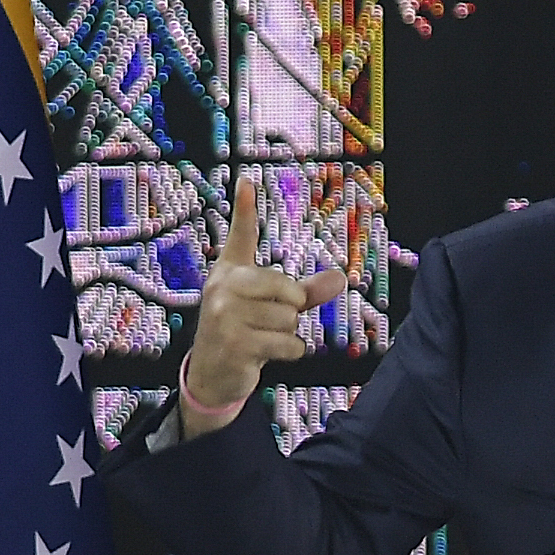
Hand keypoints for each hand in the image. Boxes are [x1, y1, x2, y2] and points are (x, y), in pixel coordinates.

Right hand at [182, 178, 345, 436]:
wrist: (213, 375)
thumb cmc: (245, 332)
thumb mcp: (272, 309)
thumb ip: (305, 292)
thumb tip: (341, 278)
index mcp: (230, 273)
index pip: (240, 236)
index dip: (244, 207)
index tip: (248, 179)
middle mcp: (223, 288)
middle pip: (288, 290)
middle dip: (291, 311)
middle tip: (267, 323)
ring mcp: (224, 315)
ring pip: (290, 319)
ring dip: (287, 335)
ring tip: (262, 339)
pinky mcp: (234, 343)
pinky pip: (288, 342)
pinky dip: (289, 352)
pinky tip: (265, 354)